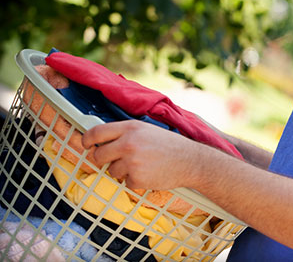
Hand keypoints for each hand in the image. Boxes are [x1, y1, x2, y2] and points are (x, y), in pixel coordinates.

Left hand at [81, 120, 201, 190]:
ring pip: (111, 171)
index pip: (96, 133)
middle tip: (115, 159)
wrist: (189, 159)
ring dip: (122, 171)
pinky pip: (126, 182)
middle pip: (98, 155)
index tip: (85, 145)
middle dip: (103, 160)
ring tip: (142, 164)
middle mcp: (128, 143)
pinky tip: (149, 173)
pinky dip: (135, 181)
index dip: (86, 140)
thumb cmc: (168, 144)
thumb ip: (125, 133)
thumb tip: (102, 140)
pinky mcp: (137, 178)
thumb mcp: (146, 129)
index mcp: (130, 128)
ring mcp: (132, 162)